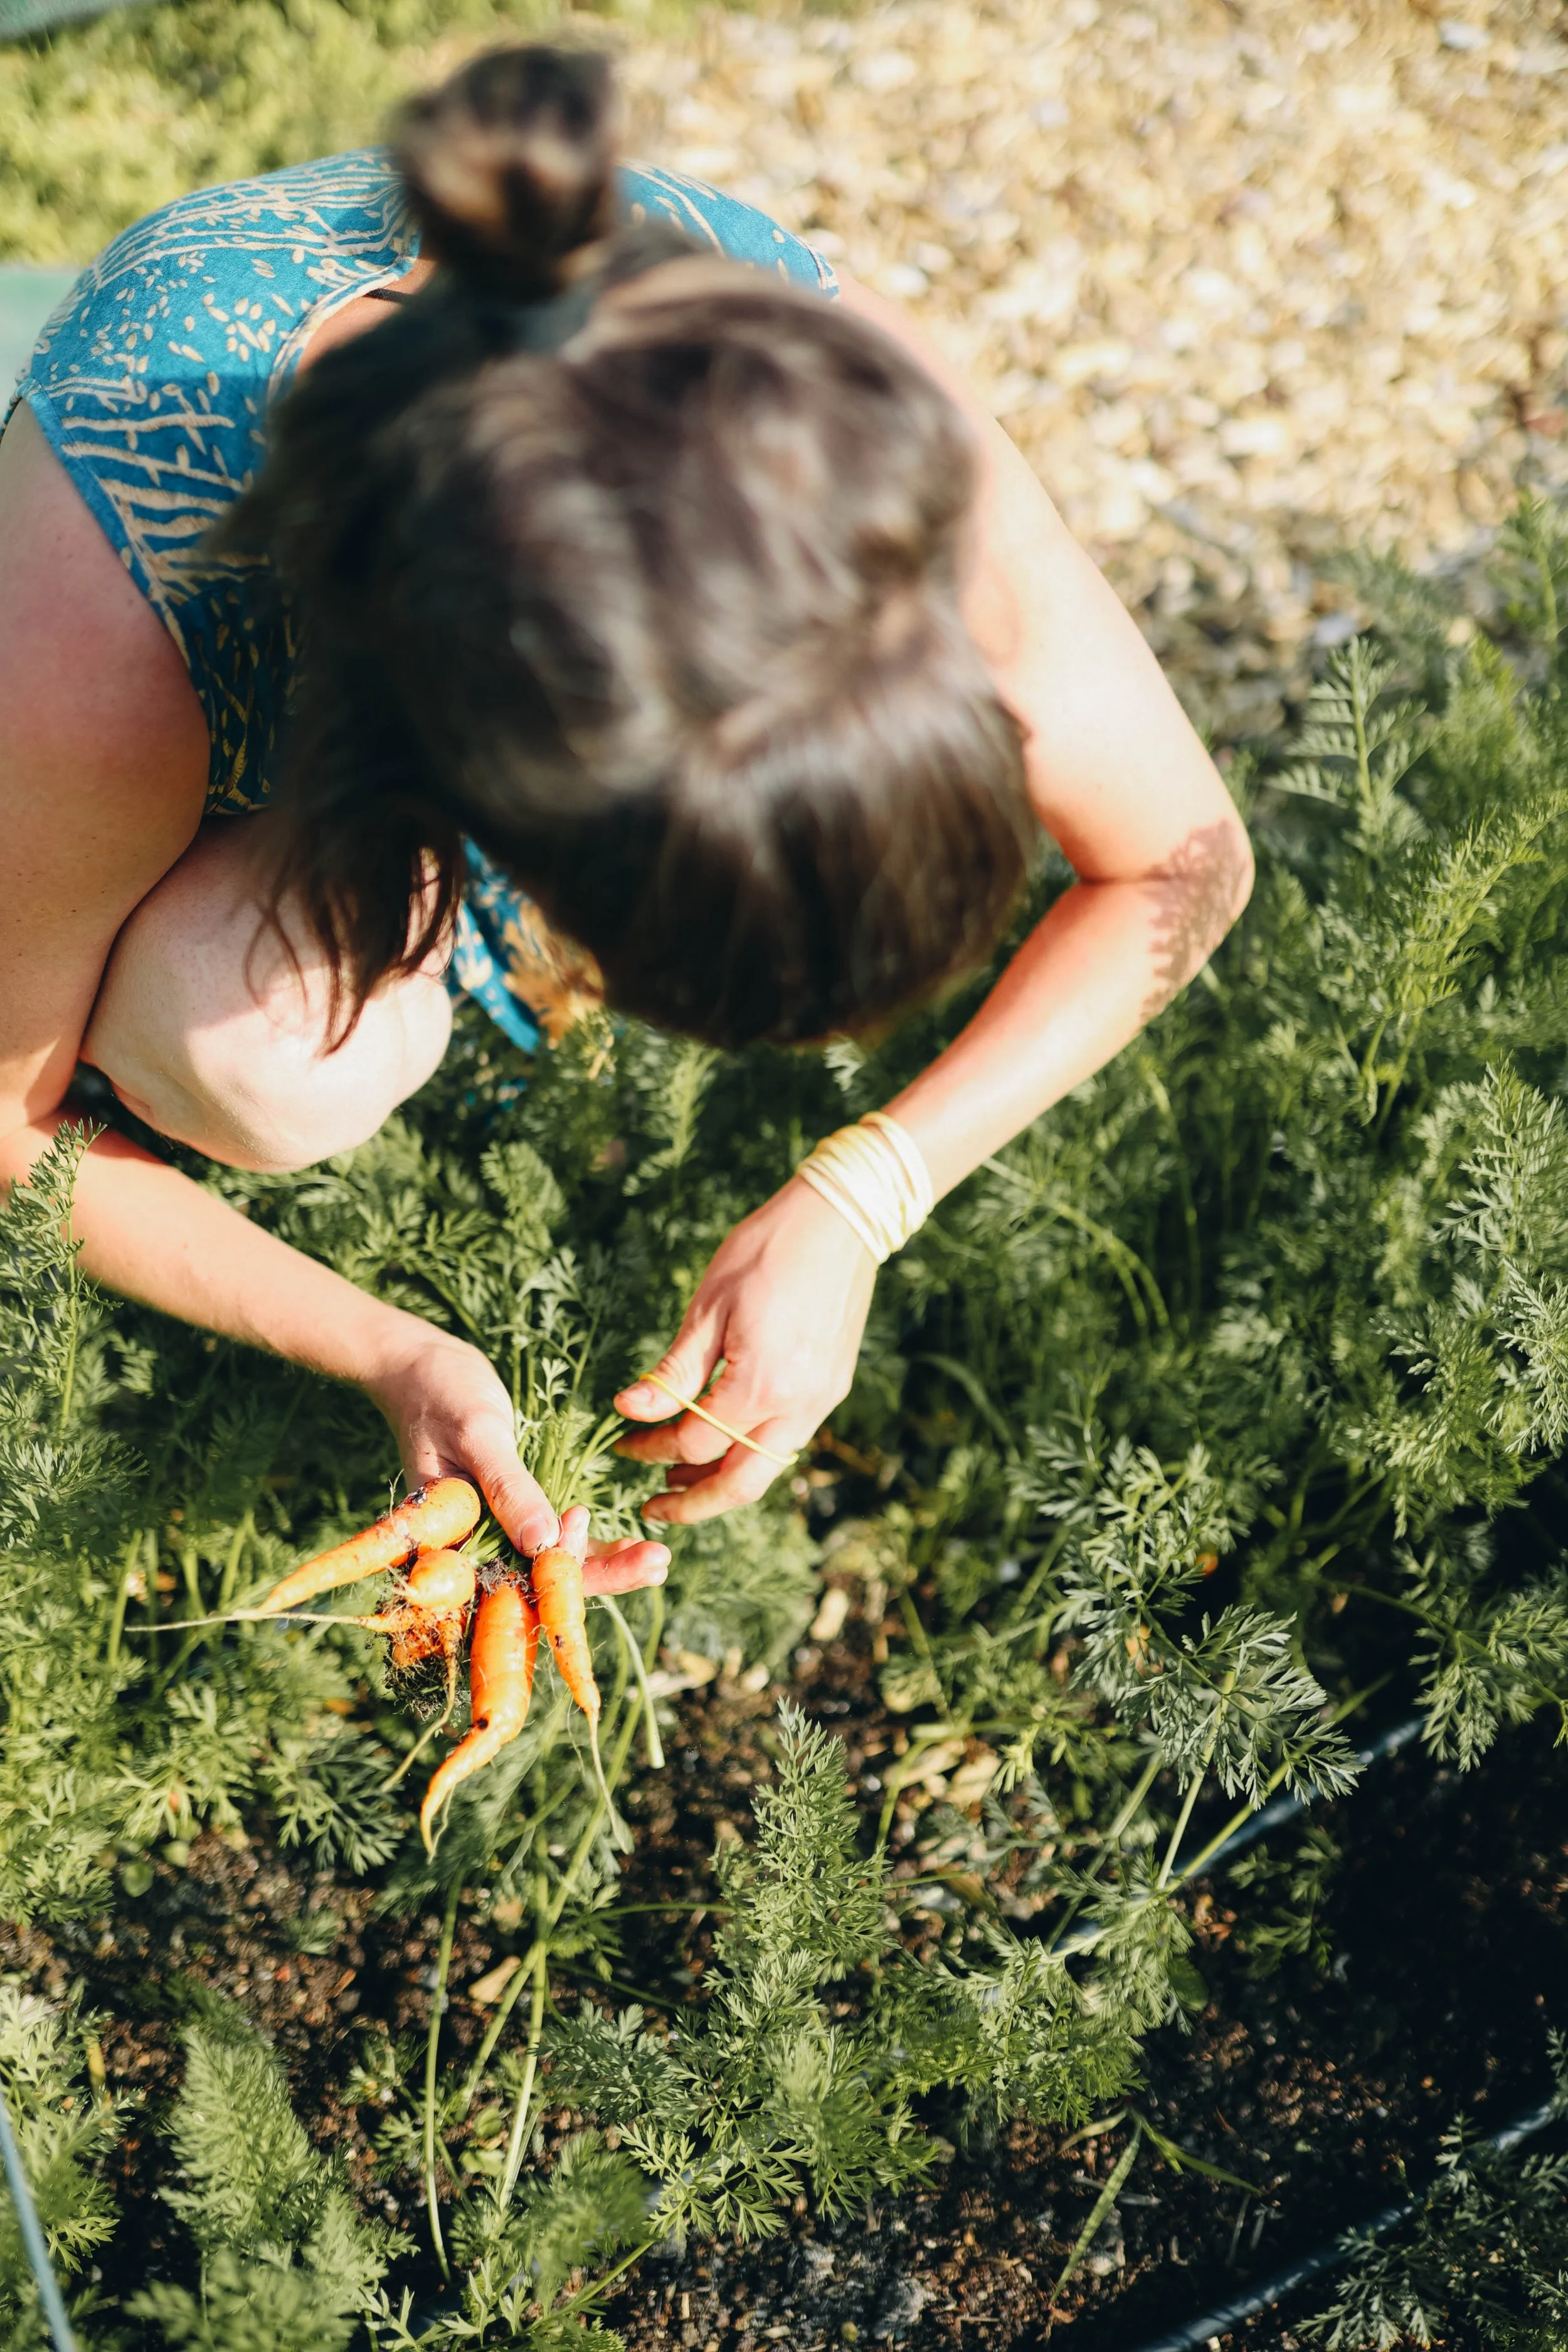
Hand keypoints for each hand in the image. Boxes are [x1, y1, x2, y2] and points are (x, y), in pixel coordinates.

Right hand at [367, 1327, 669, 1591]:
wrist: (424, 1370)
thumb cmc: (440, 1395)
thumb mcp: (477, 1435)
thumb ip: (507, 1488)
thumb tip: (542, 1543)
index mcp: (442, 1545)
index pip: (504, 1581)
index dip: (552, 1575)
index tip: (587, 1532)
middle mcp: (467, 1552)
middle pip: (535, 1586)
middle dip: (597, 1577)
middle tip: (656, 1564)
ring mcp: (492, 1538)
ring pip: (551, 1570)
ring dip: (605, 1567)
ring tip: (658, 1560)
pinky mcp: (513, 1519)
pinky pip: (554, 1545)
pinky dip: (591, 1546)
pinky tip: (636, 1548)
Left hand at [614, 1177, 876, 1523]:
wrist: (840, 1221)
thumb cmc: (766, 1252)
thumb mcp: (708, 1308)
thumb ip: (673, 1372)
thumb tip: (629, 1412)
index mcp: (760, 1384)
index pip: (695, 1443)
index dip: (653, 1449)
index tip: (625, 1441)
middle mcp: (798, 1405)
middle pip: (740, 1482)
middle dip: (694, 1504)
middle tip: (654, 1507)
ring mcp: (821, 1400)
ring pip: (768, 1467)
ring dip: (724, 1481)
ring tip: (682, 1481)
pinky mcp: (831, 1389)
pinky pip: (787, 1440)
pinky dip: (752, 1453)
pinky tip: (725, 1442)